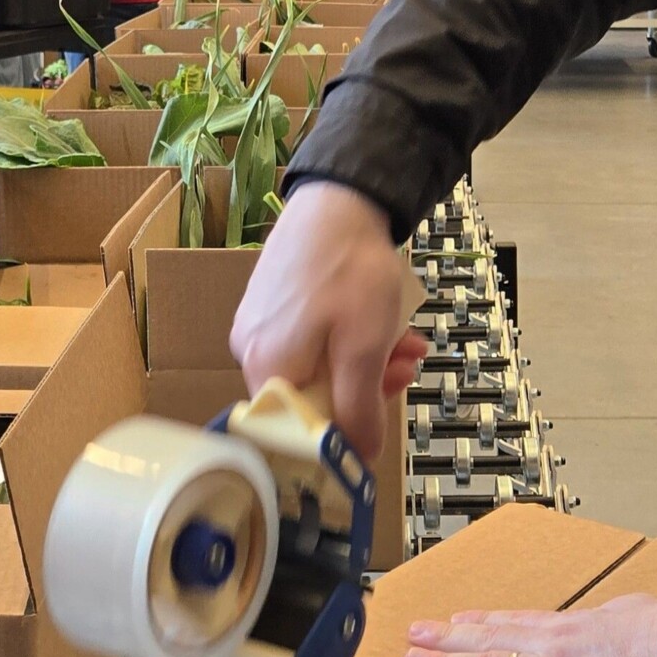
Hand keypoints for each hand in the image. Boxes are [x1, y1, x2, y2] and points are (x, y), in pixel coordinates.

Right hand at [230, 181, 424, 457]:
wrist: (339, 195)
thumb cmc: (349, 270)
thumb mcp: (364, 348)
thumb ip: (359, 410)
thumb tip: (357, 460)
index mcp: (265, 368)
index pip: (297, 429)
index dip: (342, 431)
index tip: (380, 415)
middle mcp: (250, 348)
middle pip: (310, 395)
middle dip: (365, 386)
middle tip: (406, 367)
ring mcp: (260, 321)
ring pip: (318, 363)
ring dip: (367, 358)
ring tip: (406, 339)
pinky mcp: (274, 299)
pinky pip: (313, 335)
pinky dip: (351, 334)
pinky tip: (385, 318)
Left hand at [404, 596, 656, 656]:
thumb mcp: (641, 615)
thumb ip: (622, 619)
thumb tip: (626, 616)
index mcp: (578, 624)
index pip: (521, 622)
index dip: (487, 622)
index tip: (461, 617)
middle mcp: (554, 640)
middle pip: (491, 638)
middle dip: (450, 636)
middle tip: (417, 632)